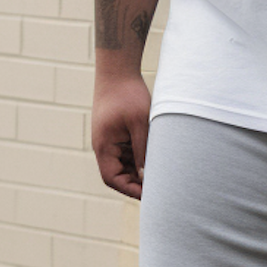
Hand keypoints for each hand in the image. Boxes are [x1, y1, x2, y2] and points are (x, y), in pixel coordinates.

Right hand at [92, 69, 151, 199]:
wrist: (118, 70)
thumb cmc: (128, 94)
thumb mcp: (140, 123)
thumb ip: (142, 150)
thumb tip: (146, 175)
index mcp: (104, 146)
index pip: (112, 179)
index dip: (130, 190)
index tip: (150, 196)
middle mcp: (104, 146)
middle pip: (118, 174)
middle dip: (136, 183)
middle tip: (160, 188)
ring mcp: (111, 140)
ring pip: (125, 164)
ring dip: (140, 170)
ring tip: (162, 172)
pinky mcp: (118, 133)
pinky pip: (128, 152)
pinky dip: (140, 157)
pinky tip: (157, 156)